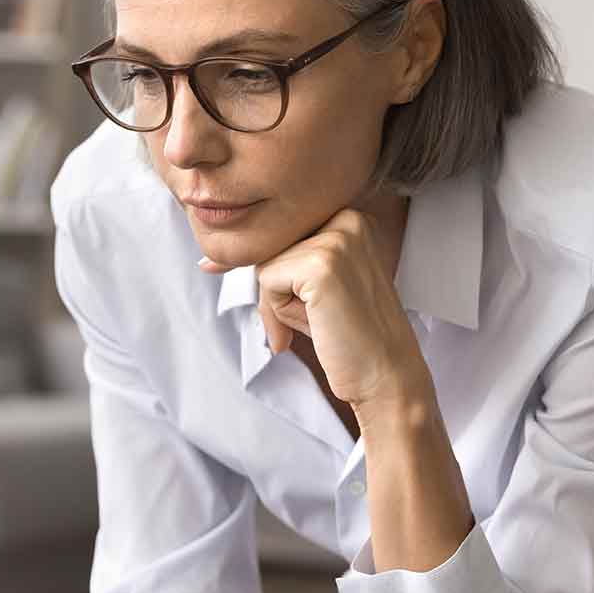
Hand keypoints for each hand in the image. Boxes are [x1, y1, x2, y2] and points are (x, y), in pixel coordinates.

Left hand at [198, 207, 427, 408]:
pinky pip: (266, 281)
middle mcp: (347, 218)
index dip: (267, 268)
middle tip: (305, 322)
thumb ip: (278, 263)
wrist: (386, 375)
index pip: (280, 233)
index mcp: (349, 217)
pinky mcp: (322, 265)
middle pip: (270, 246)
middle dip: (273, 289)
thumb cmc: (347, 336)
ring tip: (318, 324)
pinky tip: (315, 326)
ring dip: (277, 304)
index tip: (217, 271)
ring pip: (265, 264)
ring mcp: (337, 240)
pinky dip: (277, 311)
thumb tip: (207, 259)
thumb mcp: (312, 287)